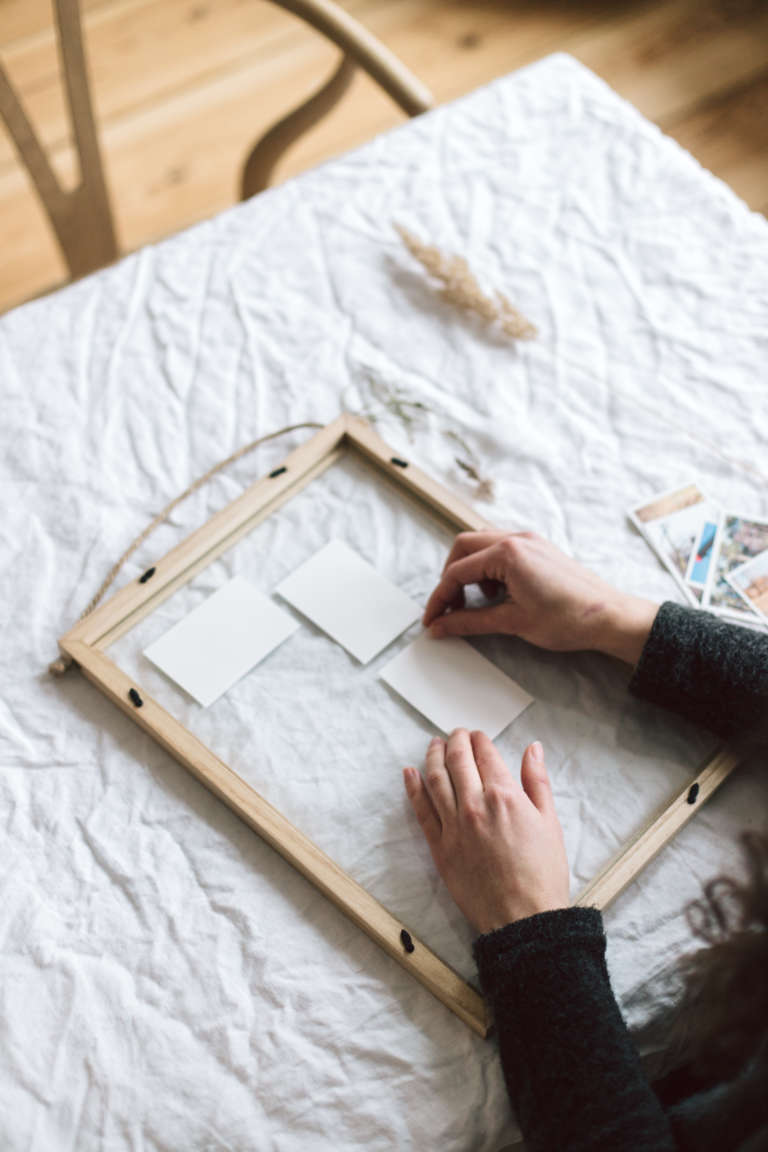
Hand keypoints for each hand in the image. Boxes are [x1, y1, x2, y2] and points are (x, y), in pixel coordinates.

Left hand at [403, 729, 568, 934]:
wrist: (523, 919)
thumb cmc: (542, 874)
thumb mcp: (550, 822)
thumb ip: (538, 782)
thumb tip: (532, 749)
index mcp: (504, 796)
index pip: (485, 754)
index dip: (479, 740)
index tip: (477, 736)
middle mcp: (475, 805)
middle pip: (457, 760)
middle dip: (456, 741)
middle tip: (456, 734)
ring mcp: (454, 826)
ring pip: (435, 779)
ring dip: (432, 756)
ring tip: (434, 745)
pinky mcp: (440, 848)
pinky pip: (421, 811)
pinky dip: (413, 788)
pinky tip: (409, 774)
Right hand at [423, 531, 657, 664]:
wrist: (609, 616)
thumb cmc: (568, 618)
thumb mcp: (512, 622)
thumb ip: (470, 622)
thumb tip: (441, 626)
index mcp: (508, 553)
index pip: (457, 572)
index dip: (439, 598)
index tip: (432, 619)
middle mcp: (516, 538)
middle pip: (464, 547)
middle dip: (451, 578)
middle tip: (449, 607)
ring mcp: (529, 540)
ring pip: (482, 544)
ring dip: (471, 570)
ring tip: (479, 601)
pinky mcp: (539, 547)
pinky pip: (502, 547)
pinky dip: (490, 567)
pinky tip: (500, 593)